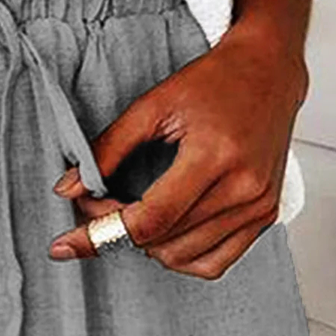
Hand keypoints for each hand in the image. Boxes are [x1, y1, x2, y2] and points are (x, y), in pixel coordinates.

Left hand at [48, 23, 308, 278]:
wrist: (268, 72)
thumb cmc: (214, 81)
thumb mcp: (153, 105)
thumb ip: (107, 148)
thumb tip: (67, 189)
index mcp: (215, 155)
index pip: (151, 218)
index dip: (102, 232)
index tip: (66, 241)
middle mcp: (243, 188)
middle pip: (163, 241)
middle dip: (118, 231)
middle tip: (101, 203)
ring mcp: (258, 206)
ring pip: (185, 258)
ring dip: (147, 245)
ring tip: (133, 212)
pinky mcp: (265, 216)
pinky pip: (215, 263)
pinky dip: (181, 257)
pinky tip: (164, 233)